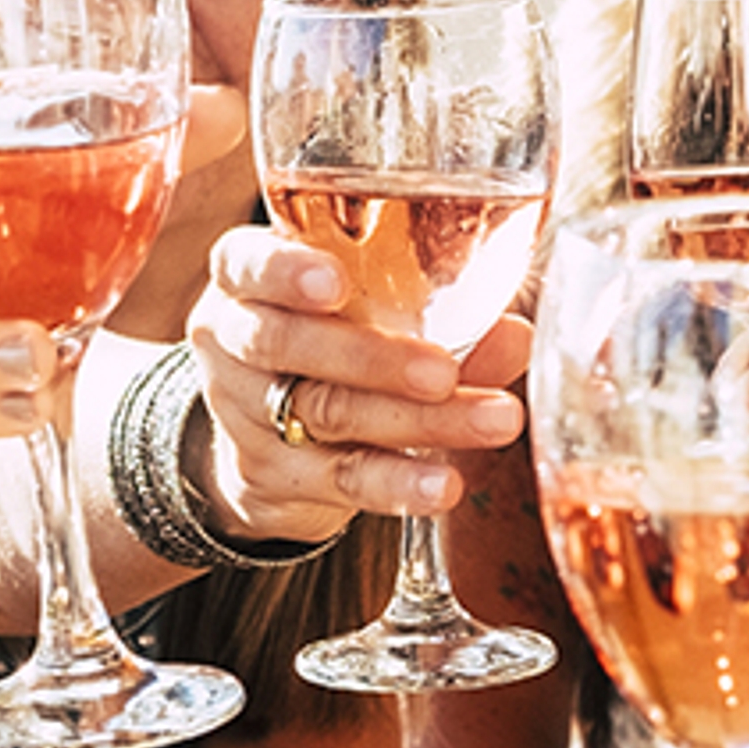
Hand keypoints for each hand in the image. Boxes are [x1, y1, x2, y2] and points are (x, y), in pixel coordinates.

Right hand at [183, 228, 528, 543]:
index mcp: (246, 279)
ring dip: (417, 421)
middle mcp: (232, 339)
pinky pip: (339, 478)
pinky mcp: (269, 474)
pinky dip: (397, 482)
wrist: (264, 440)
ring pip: (325, 412)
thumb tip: (516, 335)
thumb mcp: (369, 317)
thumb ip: (442, 319)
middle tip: (443, 371)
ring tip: (491, 422)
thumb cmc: (329, 346)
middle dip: (371, 357)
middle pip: (286, 344)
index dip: (284, 270)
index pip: (245, 263)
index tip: (334, 281)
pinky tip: (444, 484)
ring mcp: (243, 412)